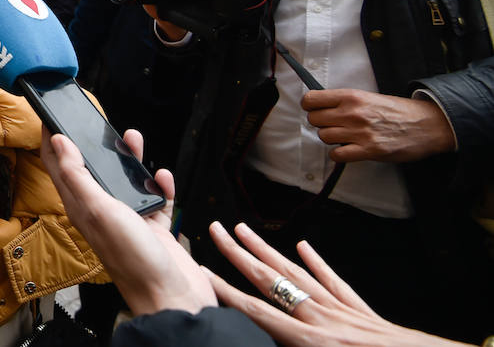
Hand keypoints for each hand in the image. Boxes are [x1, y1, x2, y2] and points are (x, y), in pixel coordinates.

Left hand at [41, 126, 214, 316]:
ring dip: (130, 160)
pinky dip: (159, 186)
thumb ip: (77, 175)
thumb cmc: (133, 259)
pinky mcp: (153, 228)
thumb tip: (57, 141)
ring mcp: (129, 220)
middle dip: (92, 146)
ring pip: (125, 182)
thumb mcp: (98, 209)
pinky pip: (155, 200)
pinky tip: (162, 176)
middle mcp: (102, 212)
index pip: (59, 169)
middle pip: (93, 171)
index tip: (47, 118)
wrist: (173, 297)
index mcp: (82, 207)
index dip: (52, 143)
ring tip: (133, 138)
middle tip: (94, 122)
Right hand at [206, 222, 467, 346]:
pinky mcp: (362, 312)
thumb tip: (263, 338)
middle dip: (239, 254)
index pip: (257, 311)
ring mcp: (340, 311)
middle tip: (217, 230)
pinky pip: (335, 282)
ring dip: (267, 250)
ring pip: (296, 273)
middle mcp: (320, 319)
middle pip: (270, 280)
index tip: (203, 271)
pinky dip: (317, 262)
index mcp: (309, 342)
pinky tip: (304, 246)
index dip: (226, 291)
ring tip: (245, 229)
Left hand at [301, 88, 455, 162]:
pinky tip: (349, 150)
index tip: (315, 110)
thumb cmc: (397, 111)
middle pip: (314, 119)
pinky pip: (337, 154)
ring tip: (345, 137)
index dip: (310, 106)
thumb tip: (320, 107)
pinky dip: (339, 154)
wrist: (427, 124)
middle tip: (333, 125)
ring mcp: (360, 132)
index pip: (311, 100)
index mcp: (351, 96)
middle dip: (320, 123)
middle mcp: (353, 113)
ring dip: (331, 138)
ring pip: (324, 136)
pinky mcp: (369, 151)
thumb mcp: (368, 97)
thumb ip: (344, 101)